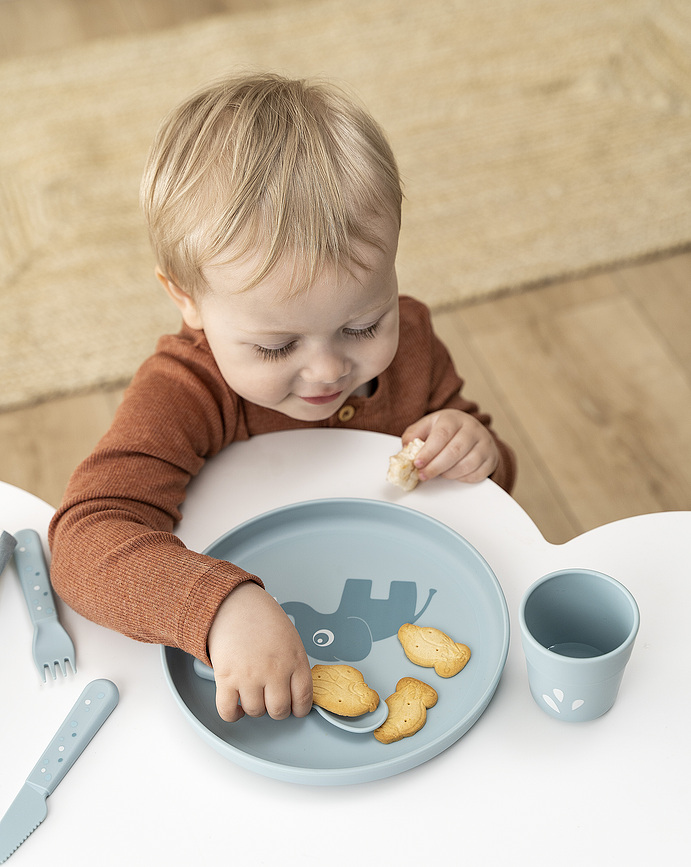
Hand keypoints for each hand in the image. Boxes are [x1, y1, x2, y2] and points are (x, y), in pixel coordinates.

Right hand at [207, 581, 312, 721]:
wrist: (233, 602)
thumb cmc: (261, 617)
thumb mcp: (290, 637)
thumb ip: (294, 664)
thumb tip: (295, 689)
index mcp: (294, 659)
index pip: (304, 698)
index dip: (300, 709)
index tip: (295, 709)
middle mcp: (274, 671)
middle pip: (279, 711)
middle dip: (277, 710)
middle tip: (273, 701)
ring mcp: (249, 676)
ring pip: (256, 712)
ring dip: (255, 708)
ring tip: (254, 695)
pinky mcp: (226, 678)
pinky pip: (228, 711)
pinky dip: (233, 714)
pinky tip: (237, 705)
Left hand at [402, 409, 498, 483]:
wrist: (470, 430)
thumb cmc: (445, 430)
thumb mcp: (426, 427)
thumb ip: (413, 437)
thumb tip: (405, 452)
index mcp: (452, 418)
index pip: (441, 435)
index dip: (428, 452)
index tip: (417, 463)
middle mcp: (471, 428)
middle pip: (454, 451)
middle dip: (435, 467)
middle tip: (423, 475)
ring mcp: (484, 443)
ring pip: (467, 464)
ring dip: (449, 474)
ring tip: (439, 473)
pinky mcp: (491, 458)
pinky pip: (477, 474)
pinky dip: (462, 478)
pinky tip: (453, 474)